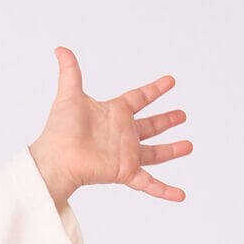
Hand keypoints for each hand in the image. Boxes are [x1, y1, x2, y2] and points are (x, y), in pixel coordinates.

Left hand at [28, 46, 191, 206]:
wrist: (56, 158)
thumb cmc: (59, 130)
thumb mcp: (69, 94)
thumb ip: (70, 71)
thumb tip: (60, 48)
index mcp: (114, 113)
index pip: (139, 98)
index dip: (155, 90)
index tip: (170, 81)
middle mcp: (122, 134)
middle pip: (150, 126)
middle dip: (167, 120)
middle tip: (182, 115)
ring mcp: (125, 154)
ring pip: (155, 153)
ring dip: (172, 150)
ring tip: (188, 146)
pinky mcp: (125, 172)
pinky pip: (149, 183)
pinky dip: (165, 190)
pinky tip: (180, 195)